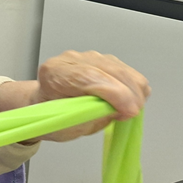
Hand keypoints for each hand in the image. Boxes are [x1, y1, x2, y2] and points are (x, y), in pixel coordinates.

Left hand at [0, 51, 150, 143]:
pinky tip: (126, 101)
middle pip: (110, 70)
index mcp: (54, 74)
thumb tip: (117, 110)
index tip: (129, 111)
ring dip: (134, 92)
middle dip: (129, 94)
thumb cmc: (53, 117)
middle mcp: (71, 60)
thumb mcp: (67, 126)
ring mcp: (89, 57)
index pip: (87, 76)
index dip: (113, 93)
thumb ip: (90, 116)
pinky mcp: (104, 59)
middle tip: (131, 115)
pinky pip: (128, 71)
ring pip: (123, 70)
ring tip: (125, 111)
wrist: (48, 104)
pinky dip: (134, 88)